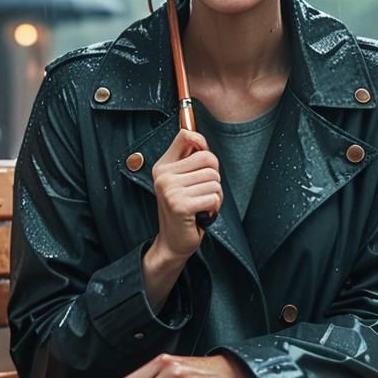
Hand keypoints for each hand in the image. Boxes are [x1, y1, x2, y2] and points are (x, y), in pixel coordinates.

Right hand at [151, 129, 221, 261]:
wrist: (172, 242)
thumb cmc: (183, 210)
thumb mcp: (181, 181)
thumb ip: (189, 160)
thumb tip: (201, 141)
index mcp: (162, 166)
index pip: (185, 136)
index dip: (202, 142)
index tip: (204, 158)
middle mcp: (163, 176)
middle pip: (209, 159)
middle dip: (214, 177)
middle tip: (203, 192)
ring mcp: (170, 190)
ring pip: (214, 180)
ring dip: (215, 195)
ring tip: (201, 205)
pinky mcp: (180, 205)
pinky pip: (214, 197)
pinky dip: (214, 207)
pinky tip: (202, 214)